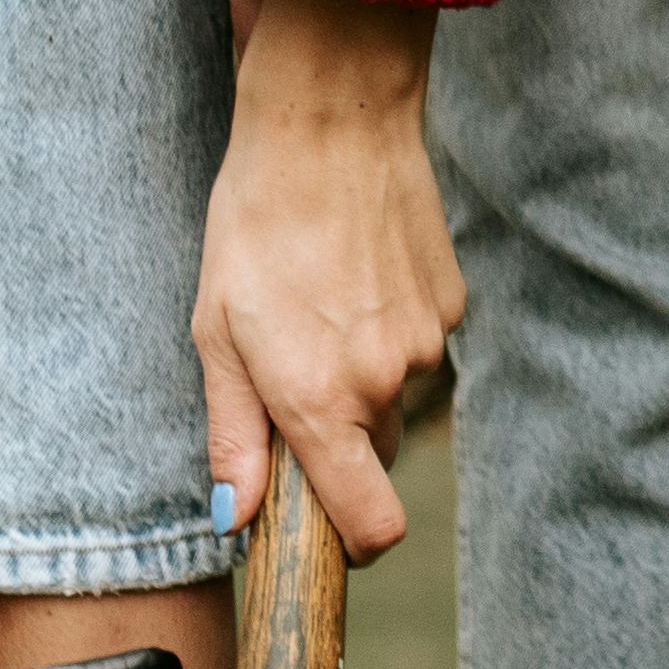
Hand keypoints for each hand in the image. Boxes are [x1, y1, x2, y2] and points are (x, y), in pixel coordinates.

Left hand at [196, 0, 459, 563]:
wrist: (329, 124)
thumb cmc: (255, 224)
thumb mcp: (216, 332)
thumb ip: (234, 435)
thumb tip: (239, 520)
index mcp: (324, 403)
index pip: (374, 527)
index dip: (353, 544)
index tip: (323, 529)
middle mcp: (388, 383)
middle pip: (376, 457)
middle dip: (339, 439)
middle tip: (288, 371)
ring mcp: (429, 342)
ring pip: (396, 395)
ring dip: (361, 375)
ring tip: (316, 302)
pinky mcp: (451, 302)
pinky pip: (417, 344)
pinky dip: (386, 328)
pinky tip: (352, 272)